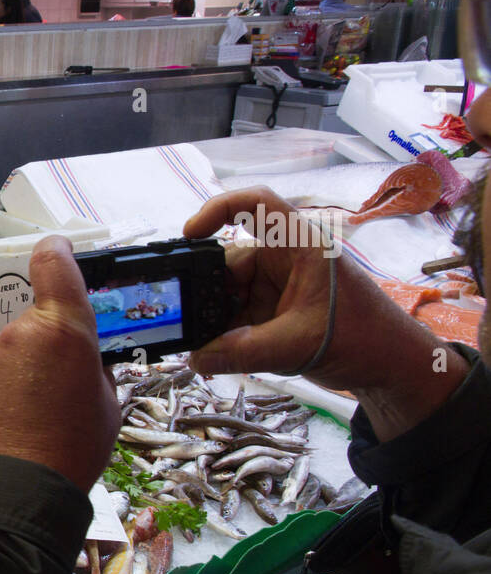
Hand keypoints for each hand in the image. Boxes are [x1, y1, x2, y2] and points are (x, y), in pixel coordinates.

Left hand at [0, 237, 119, 490]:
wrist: (11, 494)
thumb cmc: (68, 452)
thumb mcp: (106, 407)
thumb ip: (93, 370)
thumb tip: (82, 361)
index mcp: (64, 330)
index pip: (55, 263)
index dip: (57, 252)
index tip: (57, 251)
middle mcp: (18, 331)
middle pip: (31, 321)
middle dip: (42, 347)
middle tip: (52, 390)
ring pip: (5, 350)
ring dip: (14, 372)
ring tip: (24, 417)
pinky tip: (0, 423)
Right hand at [183, 187, 468, 439]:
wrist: (390, 368)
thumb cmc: (365, 338)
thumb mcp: (299, 344)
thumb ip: (244, 352)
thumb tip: (196, 358)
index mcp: (301, 245)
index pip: (256, 205)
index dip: (218, 209)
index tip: (189, 235)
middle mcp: (285, 259)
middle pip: (229, 261)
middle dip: (206, 291)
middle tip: (184, 321)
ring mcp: (277, 286)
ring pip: (228, 293)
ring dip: (214, 319)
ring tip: (201, 346)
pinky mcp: (272, 312)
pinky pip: (236, 316)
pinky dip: (223, 333)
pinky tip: (213, 353)